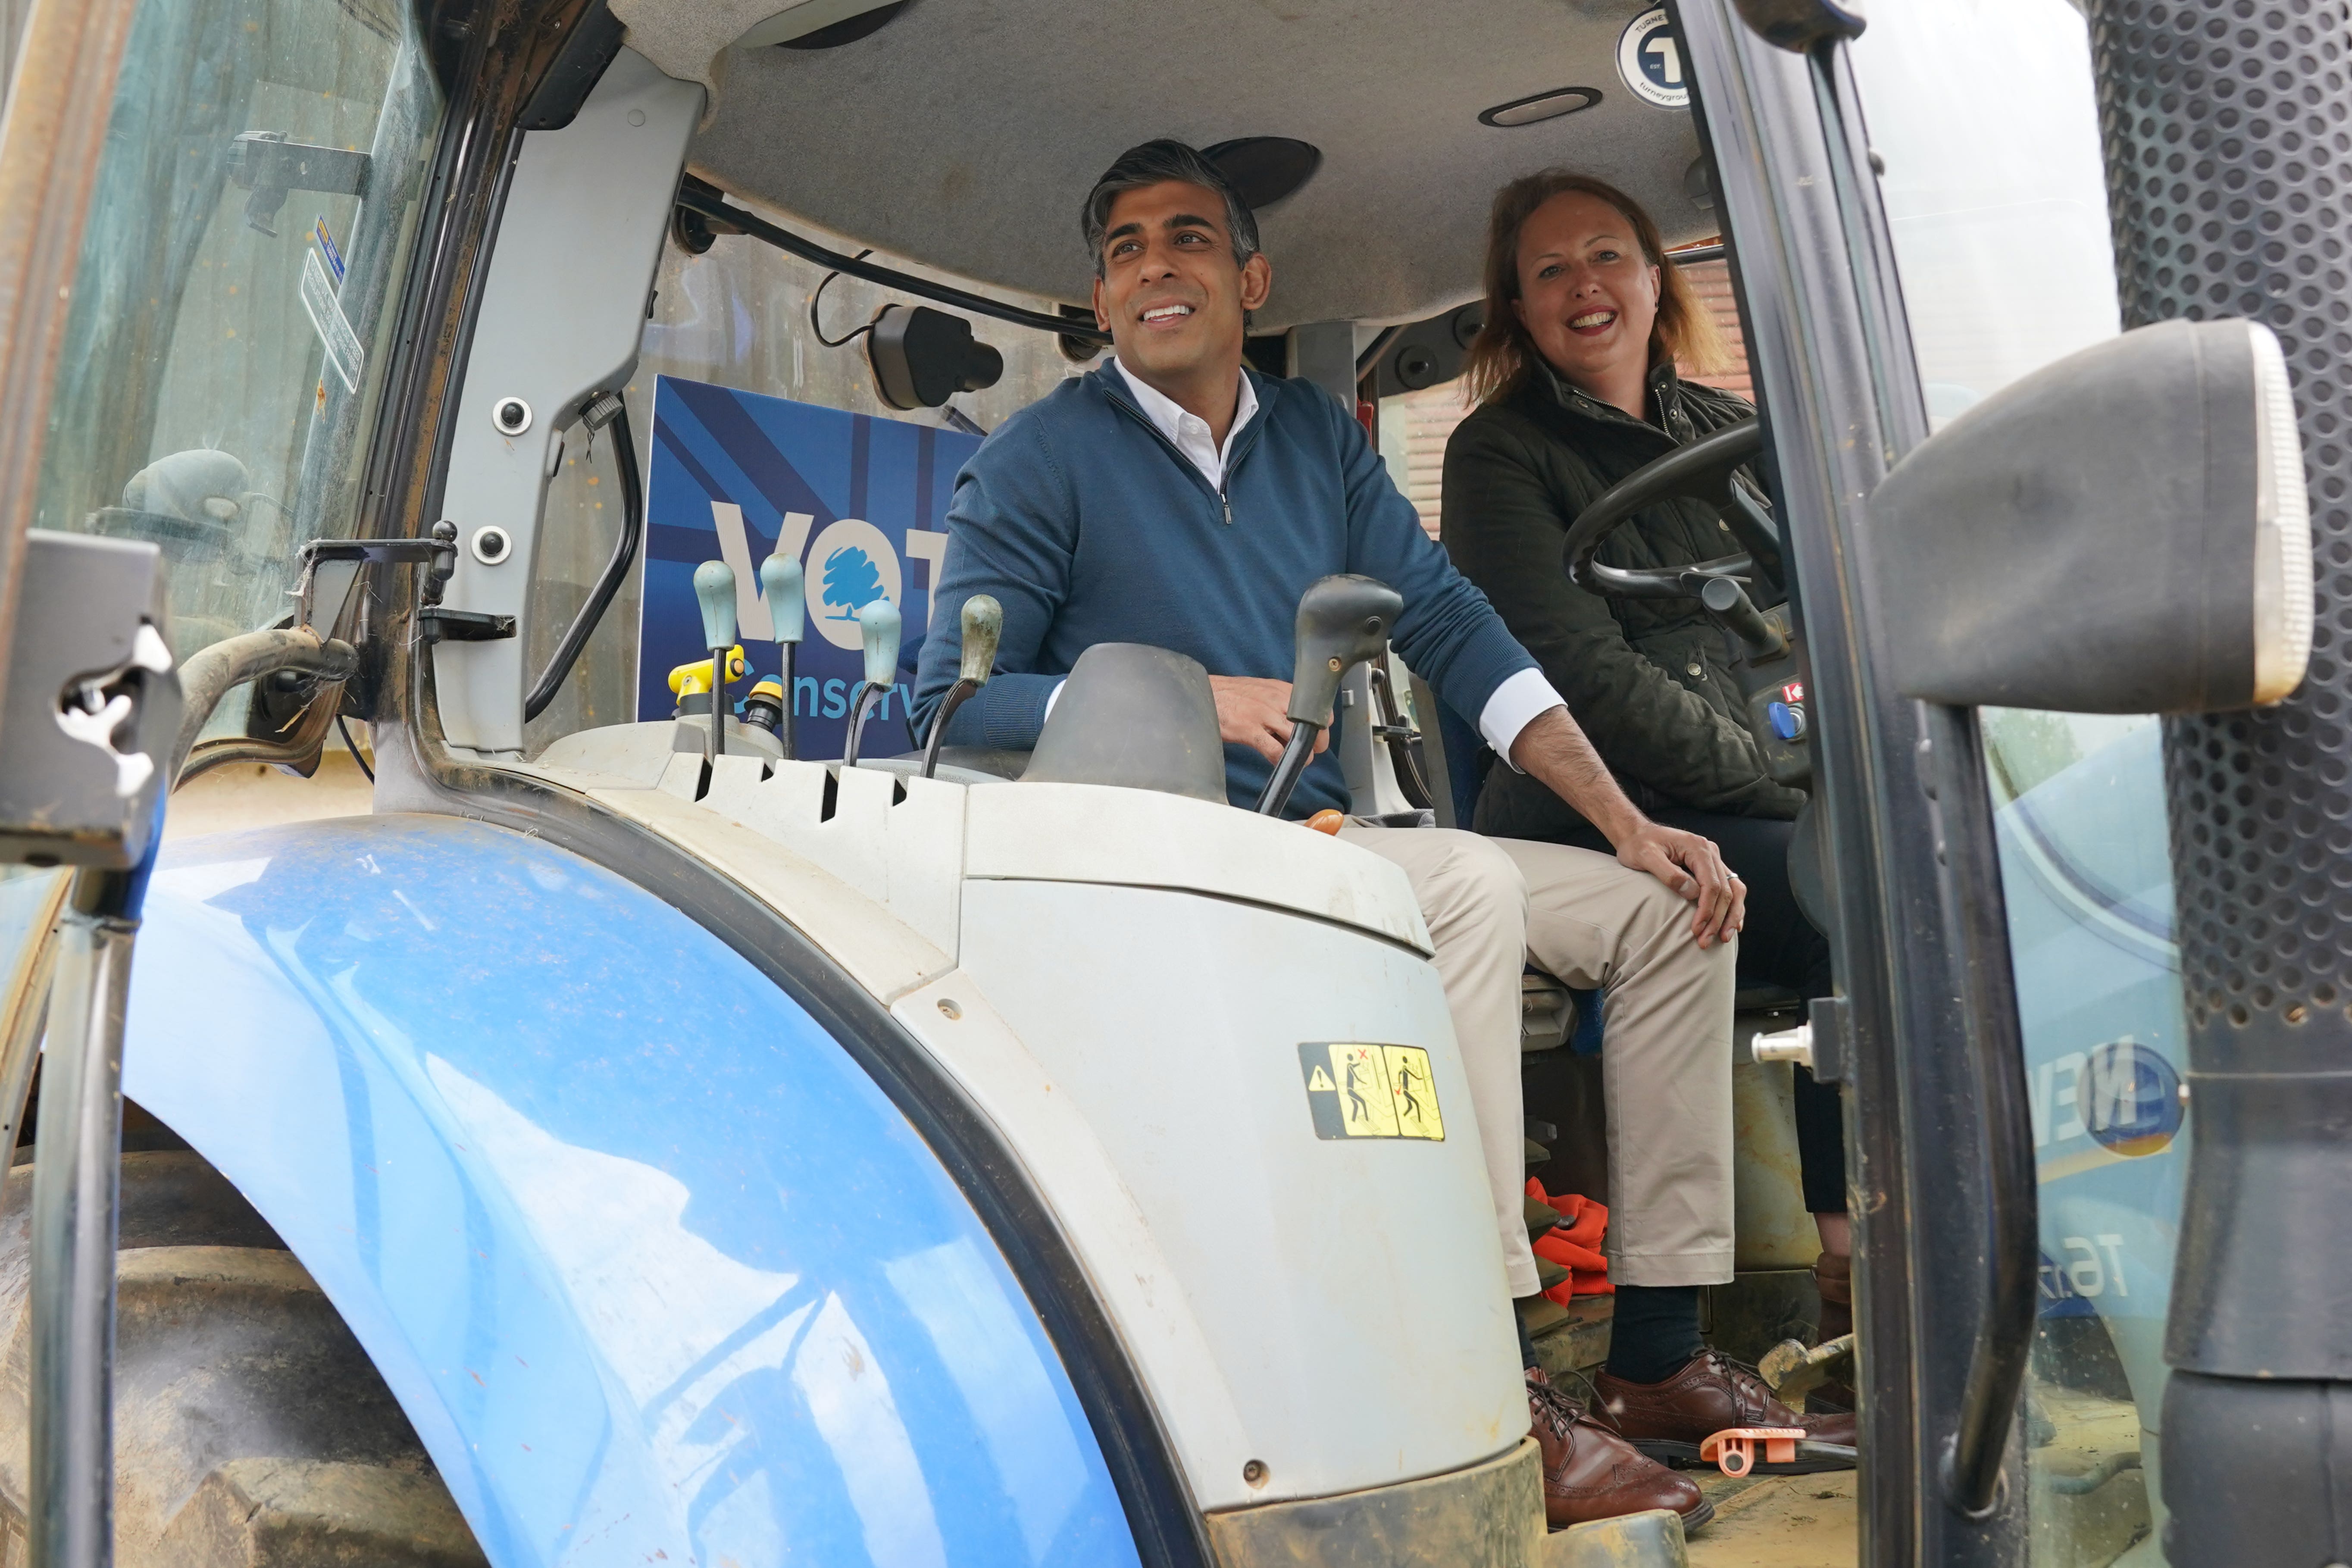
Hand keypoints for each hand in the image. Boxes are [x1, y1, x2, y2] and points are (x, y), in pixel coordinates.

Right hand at [1210, 675, 1328, 765]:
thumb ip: (1281, 701)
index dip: (1321, 724)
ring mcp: (1263, 715)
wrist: (1204, 693)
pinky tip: (1279, 762)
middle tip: (1312, 750)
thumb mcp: (1262, 689)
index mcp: (1281, 689)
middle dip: (1317, 742)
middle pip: (1312, 723)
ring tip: (1299, 759)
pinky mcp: (1249, 730)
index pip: (1316, 706)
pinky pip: (1274, 750)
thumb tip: (1296, 719)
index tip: (1317, 733)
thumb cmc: (1231, 694)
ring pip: (1297, 737)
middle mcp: (1276, 699)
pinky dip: (1281, 760)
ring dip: (1303, 754)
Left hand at [1614, 821, 1744, 948]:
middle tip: (1705, 941)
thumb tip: (1692, 893)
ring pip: (1734, 889)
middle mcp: (1710, 852)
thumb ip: (1668, 874)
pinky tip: (1733, 924)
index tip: (1697, 929)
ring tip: (1723, 938)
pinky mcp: (1710, 867)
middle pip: (1725, 890)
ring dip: (1731, 915)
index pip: (1711, 884)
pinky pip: (1729, 887)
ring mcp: (1713, 859)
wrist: (1636, 834)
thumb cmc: (1638, 845)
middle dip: (1718, 919)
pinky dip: (1733, 907)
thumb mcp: (1645, 856)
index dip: (1706, 910)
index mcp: (1697, 847)